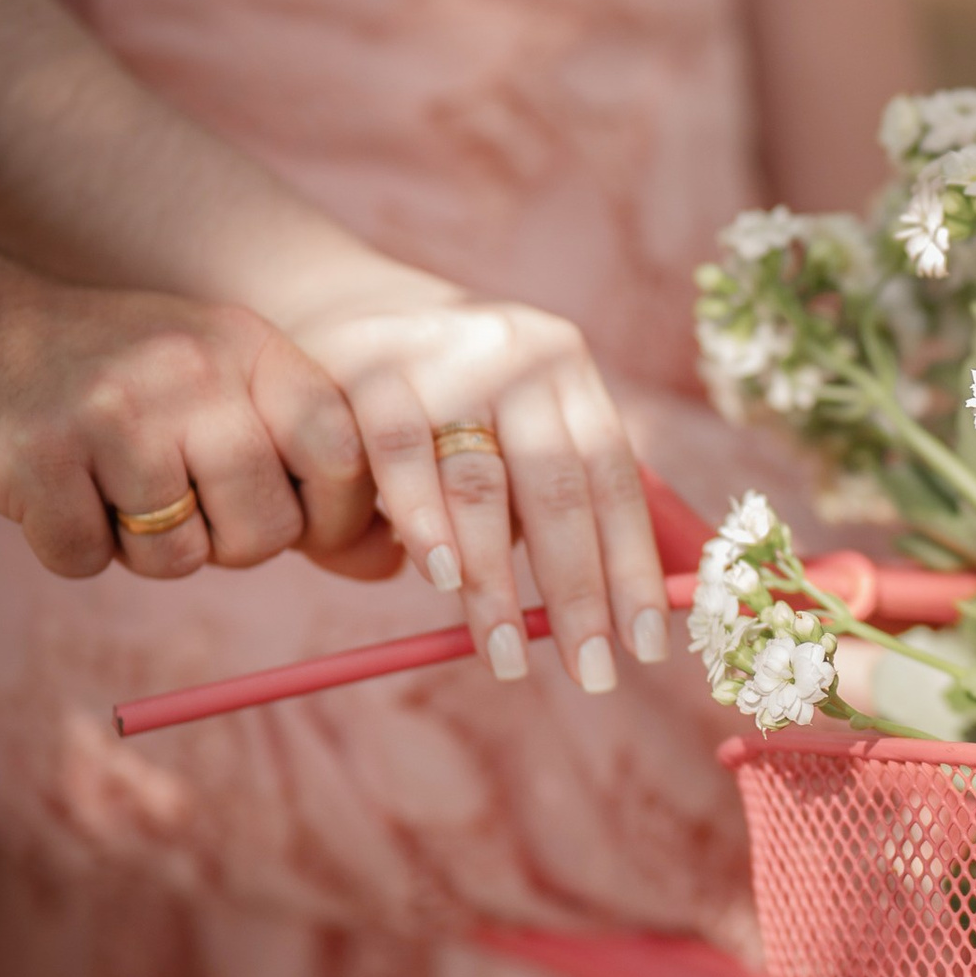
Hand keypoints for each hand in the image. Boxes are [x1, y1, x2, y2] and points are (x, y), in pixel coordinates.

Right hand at [0, 265, 394, 585]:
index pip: (343, 454)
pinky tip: (47, 489)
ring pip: (179, 557)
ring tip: (106, 487)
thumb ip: (306, 473)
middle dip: (229, 547)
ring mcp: (111, 411)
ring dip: (142, 549)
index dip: (333, 517)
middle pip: (266, 526)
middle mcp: (190, 371)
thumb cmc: (102, 376)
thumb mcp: (216, 391)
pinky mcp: (35, 457)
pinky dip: (68, 546)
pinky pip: (87, 560)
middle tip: (178, 508)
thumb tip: (396, 565)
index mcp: (247, 348)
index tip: (293, 524)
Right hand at [283, 292, 669, 693]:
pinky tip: (440, 579)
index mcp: (566, 371)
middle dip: (579, 591)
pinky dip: (422, 521)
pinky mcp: (373, 366)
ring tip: (507, 655)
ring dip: (494, 581)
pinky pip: (402, 457)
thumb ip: (542, 497)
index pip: (614, 478)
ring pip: (482, 483)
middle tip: (592, 675)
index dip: (634, 565)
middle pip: (560, 488)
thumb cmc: (431, 396)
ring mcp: (445, 355)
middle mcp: (518, 355)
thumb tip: (599, 614)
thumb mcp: (501, 424)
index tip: (647, 645)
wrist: (328, 301)